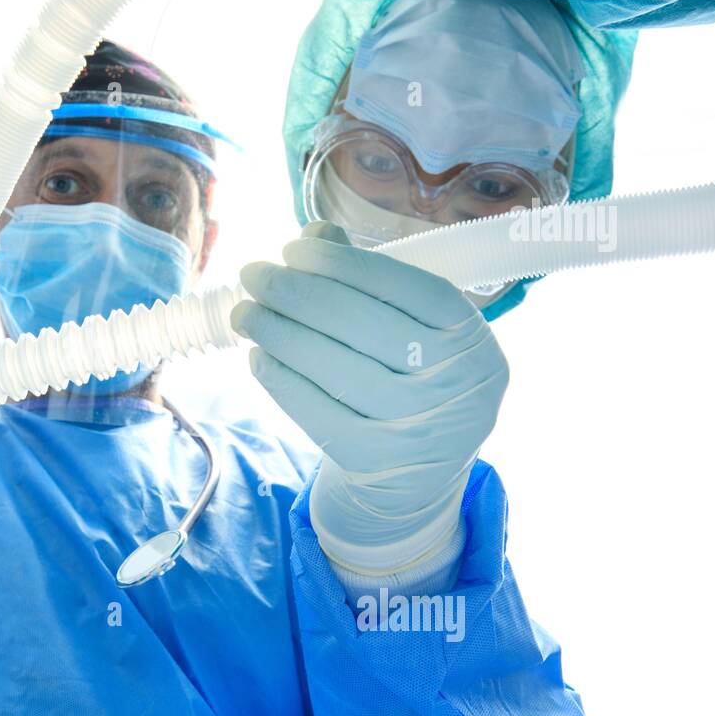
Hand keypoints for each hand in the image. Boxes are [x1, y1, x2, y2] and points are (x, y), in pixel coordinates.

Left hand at [231, 222, 507, 568]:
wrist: (417, 478)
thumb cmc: (410, 383)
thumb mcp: (414, 332)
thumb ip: (369, 281)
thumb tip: (314, 236)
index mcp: (470, 336)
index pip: (408, 287)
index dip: (345, 264)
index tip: (293, 248)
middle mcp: (454, 382)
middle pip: (363, 326)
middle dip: (297, 293)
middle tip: (252, 276)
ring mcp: (418, 427)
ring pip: (335, 368)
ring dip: (279, 334)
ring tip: (244, 314)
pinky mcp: (377, 462)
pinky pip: (318, 412)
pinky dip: (281, 381)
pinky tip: (259, 357)